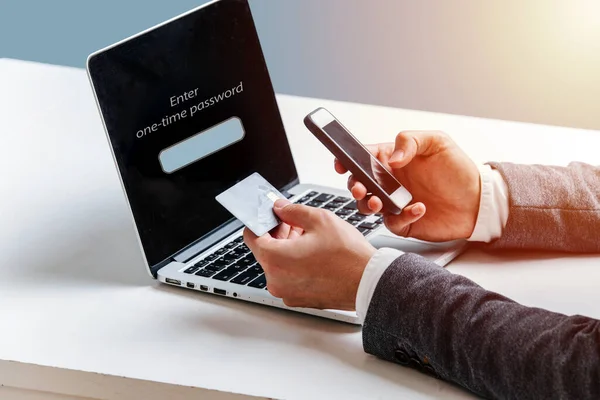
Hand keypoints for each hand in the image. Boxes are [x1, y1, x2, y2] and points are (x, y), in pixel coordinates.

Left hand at [244, 199, 375, 309]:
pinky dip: (294, 265)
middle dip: (277, 234)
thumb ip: (292, 211)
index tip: (271, 215)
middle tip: (294, 223)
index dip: (262, 221)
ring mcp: (286, 292)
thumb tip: (280, 208)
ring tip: (309, 238)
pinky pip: (287, 277)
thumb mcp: (320, 220)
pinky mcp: (297, 299)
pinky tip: (313, 255)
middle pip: (264, 250)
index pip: (251, 236)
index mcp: (275, 259)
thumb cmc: (348, 255)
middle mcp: (275, 280)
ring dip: (286, 249)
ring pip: (276, 264)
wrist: (369, 282)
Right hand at [335, 131, 479, 241]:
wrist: (479, 201)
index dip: (348, 160)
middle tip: (360, 188)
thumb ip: (412, 141)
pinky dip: (402, 216)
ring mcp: (395, 203)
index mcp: (393, 160)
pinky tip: (418, 208)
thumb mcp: (438, 142)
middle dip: (355, 186)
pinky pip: (392, 223)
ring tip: (380, 201)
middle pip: (360, 184)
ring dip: (369, 204)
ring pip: (368, 206)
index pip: (364, 157)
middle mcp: (391, 182)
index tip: (342, 163)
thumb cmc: (459, 170)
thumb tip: (393, 157)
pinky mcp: (404, 222)